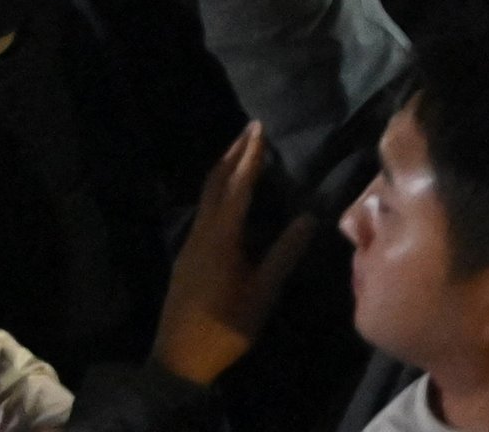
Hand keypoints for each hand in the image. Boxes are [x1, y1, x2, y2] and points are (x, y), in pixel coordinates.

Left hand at [152, 123, 314, 388]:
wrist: (179, 360)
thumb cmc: (225, 327)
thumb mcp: (262, 294)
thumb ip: (284, 254)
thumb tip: (309, 218)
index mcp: (221, 238)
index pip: (238, 187)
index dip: (250, 157)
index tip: (259, 129)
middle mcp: (201, 234)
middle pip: (215, 184)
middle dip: (233, 155)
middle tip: (250, 130)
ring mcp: (190, 245)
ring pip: (206, 198)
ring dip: (224, 172)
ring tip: (240, 154)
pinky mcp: (188, 257)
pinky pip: (204, 212)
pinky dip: (218, 192)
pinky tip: (228, 198)